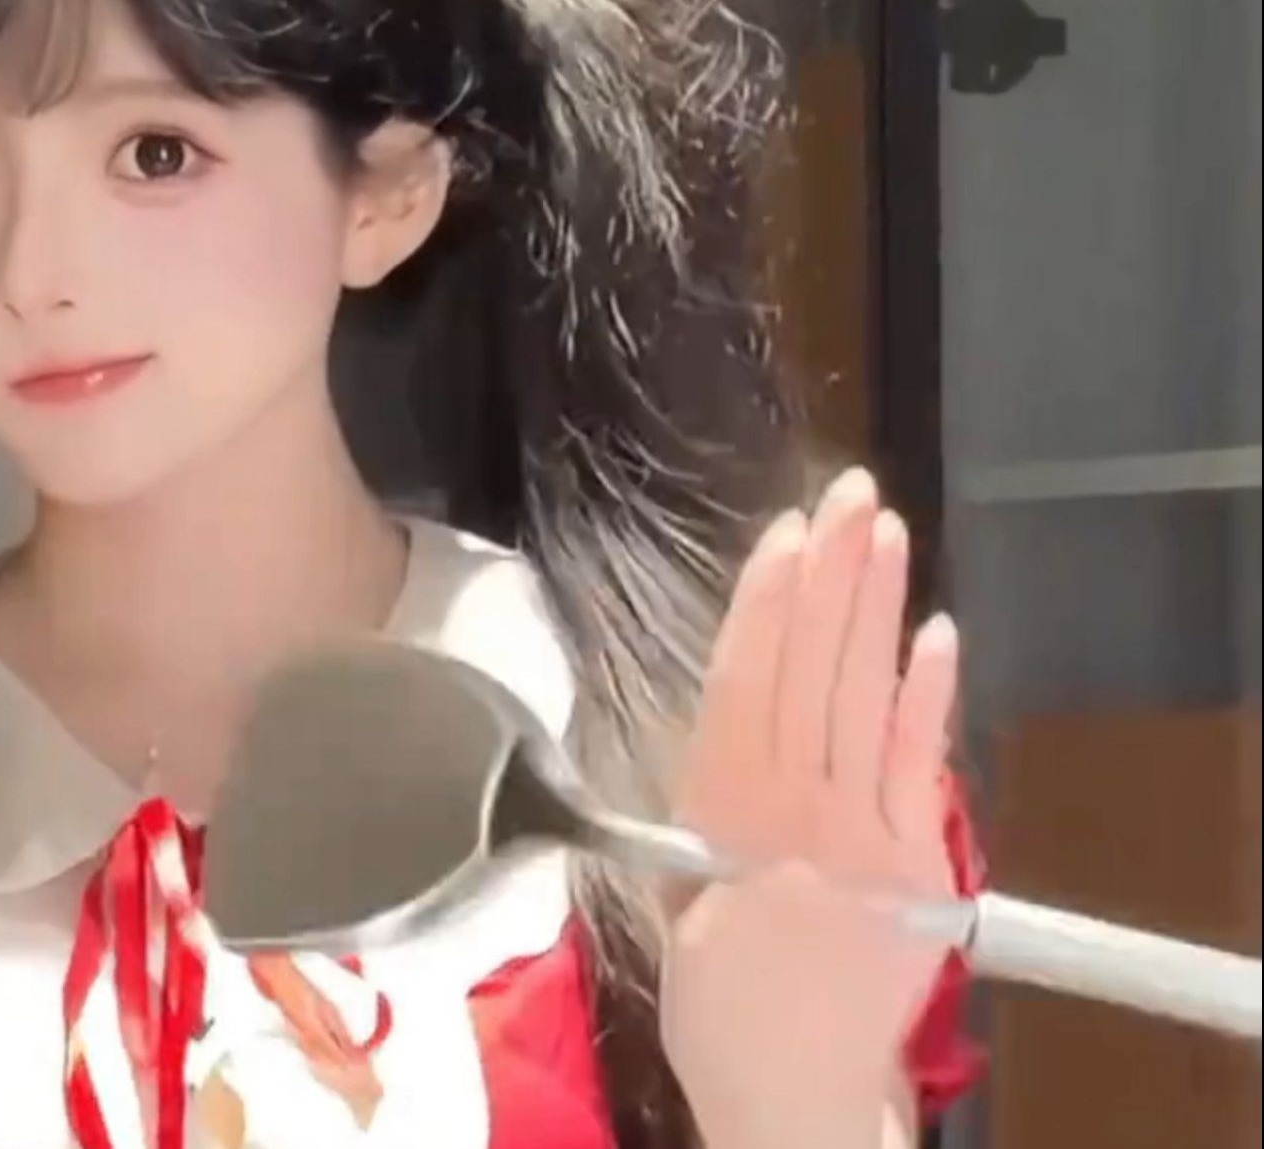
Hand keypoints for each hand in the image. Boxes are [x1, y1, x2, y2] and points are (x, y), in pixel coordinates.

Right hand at [661, 469, 957, 1140]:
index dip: (769, 602)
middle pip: (813, 671)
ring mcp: (866, 830)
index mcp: (722, 814)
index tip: (788, 532)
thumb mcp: (666, 906)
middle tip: (850, 491)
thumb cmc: (714, 1002)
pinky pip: (920, 762)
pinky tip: (935, 630)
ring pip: (865, 698)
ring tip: (886, 529)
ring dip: (876, 609)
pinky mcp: (919, 860)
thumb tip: (708, 737)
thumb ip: (691, 819)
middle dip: (833, 576)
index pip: (748, 683)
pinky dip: (928, 695)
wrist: (795, 1088)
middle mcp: (796, 809)